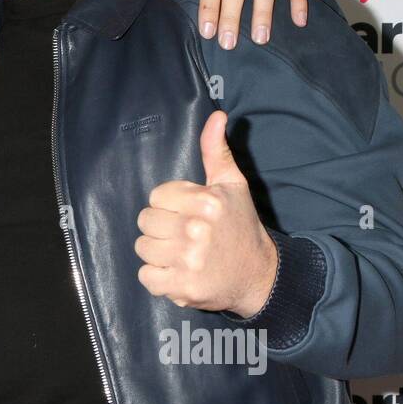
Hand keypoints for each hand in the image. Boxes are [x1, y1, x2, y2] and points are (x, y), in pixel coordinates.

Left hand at [134, 111, 277, 316]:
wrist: (259, 275)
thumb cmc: (240, 226)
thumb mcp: (233, 184)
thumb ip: (217, 150)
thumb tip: (216, 115)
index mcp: (207, 201)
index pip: (156, 196)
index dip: (170, 205)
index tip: (188, 213)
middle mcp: (197, 230)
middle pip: (146, 221)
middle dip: (162, 227)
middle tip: (185, 235)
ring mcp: (189, 261)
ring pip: (143, 248)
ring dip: (158, 253)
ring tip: (182, 254)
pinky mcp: (182, 288)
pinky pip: (146, 277)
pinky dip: (158, 278)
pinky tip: (178, 272)